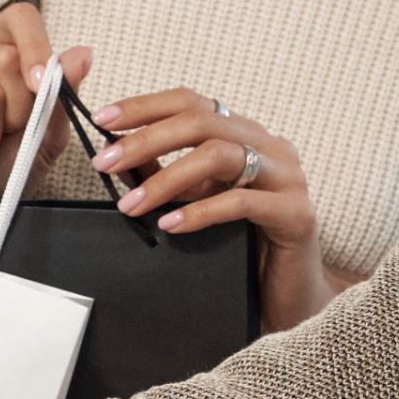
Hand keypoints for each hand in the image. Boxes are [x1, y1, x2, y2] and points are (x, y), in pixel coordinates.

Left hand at [90, 87, 337, 330]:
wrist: (290, 295)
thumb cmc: (242, 247)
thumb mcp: (195, 202)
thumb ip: (164, 175)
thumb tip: (117, 157)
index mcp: (244, 136)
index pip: (191, 103)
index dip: (145, 106)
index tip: (102, 118)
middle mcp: (269, 147)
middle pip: (201, 122)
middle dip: (145, 139)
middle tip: (104, 162)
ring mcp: (287, 177)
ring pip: (219, 155)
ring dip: (165, 178)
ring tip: (130, 205)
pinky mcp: (296, 213)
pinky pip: (241, 202)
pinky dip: (198, 211)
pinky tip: (169, 225)